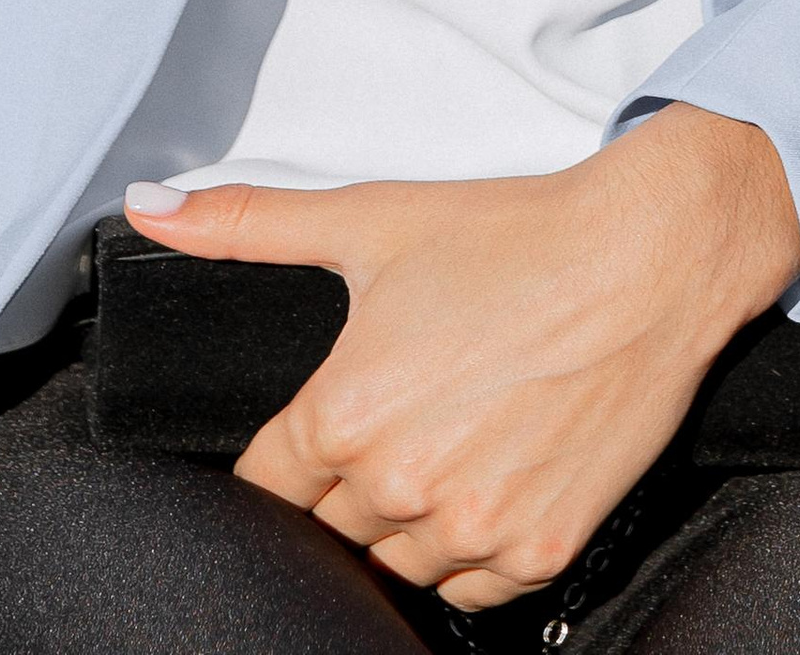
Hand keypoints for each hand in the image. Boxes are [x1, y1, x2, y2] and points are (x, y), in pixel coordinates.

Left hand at [121, 106, 799, 609]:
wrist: (650, 254)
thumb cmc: (513, 234)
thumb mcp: (372, 219)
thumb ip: (248, 223)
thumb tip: (148, 207)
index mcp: (342, 414)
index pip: (265, 488)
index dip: (289, 460)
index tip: (322, 433)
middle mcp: (398, 484)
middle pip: (330, 531)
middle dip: (350, 484)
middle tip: (404, 416)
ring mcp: (472, 528)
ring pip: (396, 567)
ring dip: (407, 523)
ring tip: (452, 439)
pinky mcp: (538, 551)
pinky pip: (470, 593)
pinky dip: (470, 550)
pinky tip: (493, 474)